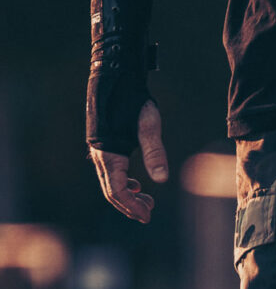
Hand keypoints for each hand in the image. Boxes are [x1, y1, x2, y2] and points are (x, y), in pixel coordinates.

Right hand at [90, 100, 167, 222]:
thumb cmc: (133, 96)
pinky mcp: (103, 143)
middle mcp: (100, 153)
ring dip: (127, 195)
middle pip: (111, 191)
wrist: (116, 72)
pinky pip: (109, 171)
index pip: (117, 190)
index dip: (132, 206)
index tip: (147, 217)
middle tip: (149, 214)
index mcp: (109, 152)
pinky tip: (138, 183)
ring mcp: (99, 148)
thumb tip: (162, 179)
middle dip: (129, 206)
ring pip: (109, 182)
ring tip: (147, 200)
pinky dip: (122, 182)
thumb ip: (155, 152)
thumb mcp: (148, 124)